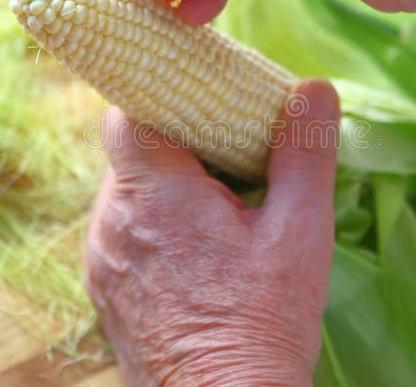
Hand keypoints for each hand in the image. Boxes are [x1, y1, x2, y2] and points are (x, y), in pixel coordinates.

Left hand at [85, 79, 339, 384]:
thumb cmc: (263, 326)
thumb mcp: (300, 233)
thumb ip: (304, 153)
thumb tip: (313, 88)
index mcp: (154, 197)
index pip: (127, 113)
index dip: (158, 95)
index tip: (198, 99)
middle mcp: (111, 224)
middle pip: (129, 152)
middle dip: (175, 141)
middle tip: (227, 152)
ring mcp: (102, 260)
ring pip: (125, 192)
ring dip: (165, 185)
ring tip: (219, 203)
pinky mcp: (106, 292)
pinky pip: (122, 232)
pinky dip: (153, 222)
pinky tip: (197, 248)